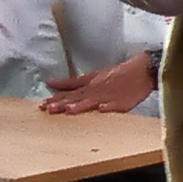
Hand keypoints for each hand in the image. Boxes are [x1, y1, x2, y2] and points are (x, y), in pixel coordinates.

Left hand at [41, 53, 156, 116]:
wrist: (140, 71)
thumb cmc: (115, 75)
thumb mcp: (91, 76)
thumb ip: (70, 82)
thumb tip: (49, 82)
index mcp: (88, 85)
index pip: (69, 93)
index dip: (55, 98)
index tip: (42, 105)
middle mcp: (96, 91)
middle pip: (77, 98)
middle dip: (63, 104)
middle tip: (50, 109)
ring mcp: (109, 97)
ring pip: (93, 102)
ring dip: (81, 106)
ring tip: (70, 109)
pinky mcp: (122, 103)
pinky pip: (115, 105)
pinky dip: (108, 107)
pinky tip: (102, 109)